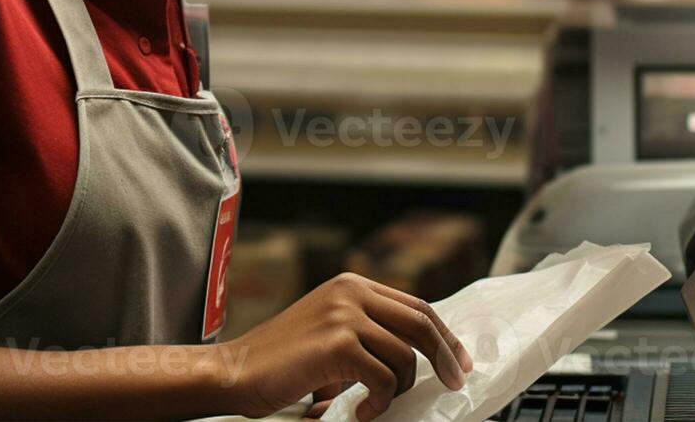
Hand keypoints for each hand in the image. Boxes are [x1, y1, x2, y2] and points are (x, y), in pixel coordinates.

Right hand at [215, 272, 473, 420]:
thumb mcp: (329, 331)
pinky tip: (360, 411)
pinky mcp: (337, 344)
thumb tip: (419, 353)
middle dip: (446, 356)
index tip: (459, 359)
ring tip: (375, 404)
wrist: (235, 371)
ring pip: (405, 356)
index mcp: (351, 285)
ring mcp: (344, 316)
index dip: (443, 334)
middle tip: (455, 382)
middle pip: (421, 322)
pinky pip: (383, 379)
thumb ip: (367, 330)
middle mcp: (350, 292)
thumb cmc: (281, 361)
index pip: (415, 304)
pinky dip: (379, 403)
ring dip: (399, 389)